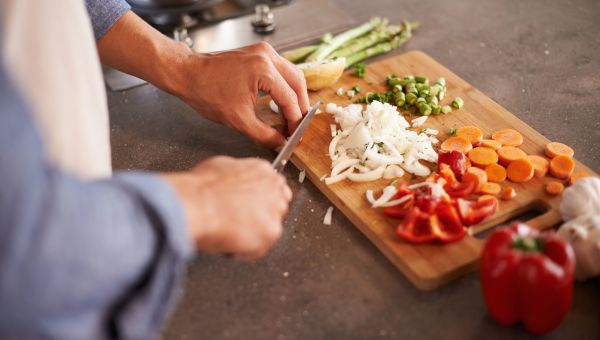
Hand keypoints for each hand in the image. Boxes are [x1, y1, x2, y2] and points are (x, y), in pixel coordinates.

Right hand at [161, 156, 291, 260]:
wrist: (197, 205)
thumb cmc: (201, 189)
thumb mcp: (218, 167)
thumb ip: (235, 174)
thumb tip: (232, 181)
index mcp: (262, 170)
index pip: (274, 186)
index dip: (261, 199)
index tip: (251, 207)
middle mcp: (273, 188)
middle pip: (278, 206)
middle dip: (262, 216)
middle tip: (241, 223)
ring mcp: (274, 211)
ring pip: (270, 229)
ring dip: (254, 234)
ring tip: (231, 233)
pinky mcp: (271, 232)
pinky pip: (260, 248)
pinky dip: (245, 252)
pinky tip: (230, 244)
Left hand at [173, 42, 309, 148]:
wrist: (187, 74)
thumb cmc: (206, 92)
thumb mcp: (238, 120)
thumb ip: (264, 134)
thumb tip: (280, 143)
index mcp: (263, 70)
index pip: (290, 99)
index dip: (295, 120)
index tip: (295, 134)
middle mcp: (267, 56)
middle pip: (298, 82)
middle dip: (300, 106)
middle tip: (297, 125)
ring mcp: (263, 51)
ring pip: (292, 74)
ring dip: (294, 95)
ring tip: (291, 116)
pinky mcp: (259, 52)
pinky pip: (281, 69)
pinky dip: (285, 86)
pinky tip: (281, 101)